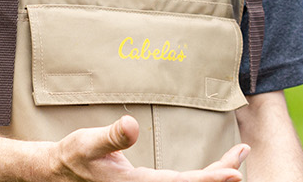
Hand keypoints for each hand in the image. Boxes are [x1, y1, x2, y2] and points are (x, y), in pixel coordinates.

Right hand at [47, 115, 247, 181]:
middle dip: (220, 172)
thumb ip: (110, 136)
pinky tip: (214, 166)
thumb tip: (131, 125)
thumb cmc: (72, 157)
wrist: (58, 172)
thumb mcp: (86, 143)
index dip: (209, 180)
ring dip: (214, 172)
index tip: (234, 171)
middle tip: (244, 153)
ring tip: (238, 155)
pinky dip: (201, 174)